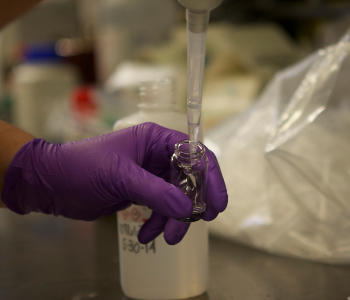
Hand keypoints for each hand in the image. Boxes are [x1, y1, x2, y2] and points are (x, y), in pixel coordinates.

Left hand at [2, 122, 226, 243]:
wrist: (52, 183)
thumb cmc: (83, 168)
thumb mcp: (121, 177)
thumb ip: (156, 192)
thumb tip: (187, 209)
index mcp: (156, 139)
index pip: (195, 154)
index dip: (210, 177)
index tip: (218, 204)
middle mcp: (157, 155)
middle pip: (188, 180)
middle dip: (190, 205)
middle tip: (192, 225)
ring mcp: (150, 174)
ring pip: (175, 198)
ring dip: (173, 219)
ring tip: (168, 238)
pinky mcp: (141, 191)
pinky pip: (160, 208)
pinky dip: (157, 223)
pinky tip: (147, 236)